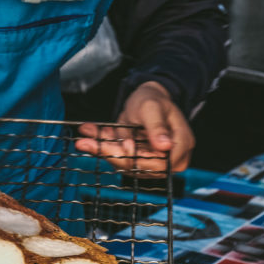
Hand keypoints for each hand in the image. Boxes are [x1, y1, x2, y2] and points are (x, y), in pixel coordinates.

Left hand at [75, 81, 194, 173]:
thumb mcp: (152, 108)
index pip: (159, 163)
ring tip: (82, 140)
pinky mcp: (137, 159)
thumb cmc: (153, 99)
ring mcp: (153, 161)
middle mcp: (169, 158)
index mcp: (180, 145)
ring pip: (124, 162)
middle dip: (110, 153)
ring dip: (102, 149)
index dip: (138, 158)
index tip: (121, 146)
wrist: (147, 97)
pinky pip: (118, 157)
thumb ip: (157, 126)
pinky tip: (88, 136)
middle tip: (85, 143)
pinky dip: (102, 146)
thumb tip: (164, 146)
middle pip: (138, 165)